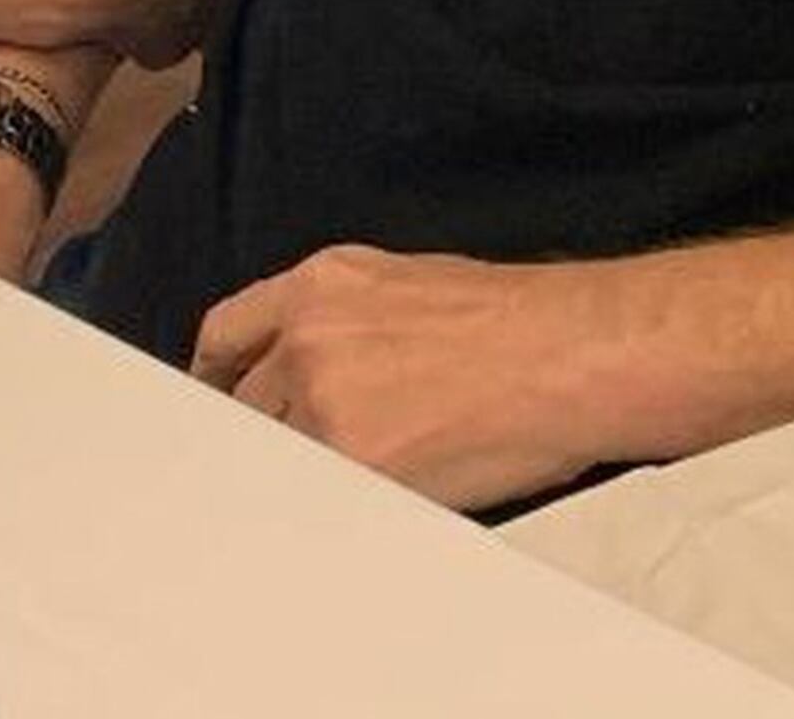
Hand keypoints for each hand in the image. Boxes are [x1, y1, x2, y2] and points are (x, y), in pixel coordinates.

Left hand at [192, 242, 626, 510]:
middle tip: (309, 457)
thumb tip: (314, 364)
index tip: (221, 406)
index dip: (219, 377)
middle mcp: (308, 339)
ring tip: (365, 480)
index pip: (227, 333)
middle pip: (243, 408)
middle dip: (270, 434)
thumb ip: (342, 319)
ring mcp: (323, 406)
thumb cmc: (520, 322)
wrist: (573, 355)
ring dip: (307, 475)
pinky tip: (375, 503)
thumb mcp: (412, 284)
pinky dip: (334, 510)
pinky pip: (316, 502)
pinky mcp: (353, 466)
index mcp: (322, 285)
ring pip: (278, 462)